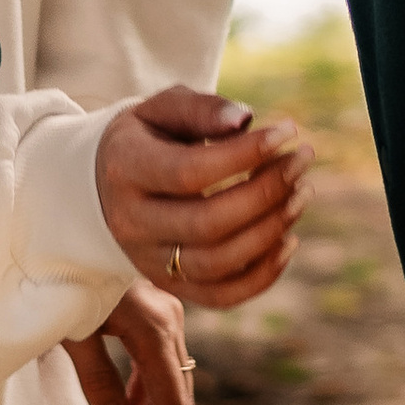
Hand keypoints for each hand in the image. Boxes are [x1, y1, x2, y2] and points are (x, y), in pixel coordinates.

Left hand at [61, 281, 193, 404]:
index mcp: (155, 329)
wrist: (63, 222)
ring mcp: (167, 315)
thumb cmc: (60, 274)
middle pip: (174, 402)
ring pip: (166, 387)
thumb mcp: (71, 332)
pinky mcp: (155, 312)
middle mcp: (171, 322)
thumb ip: (97, 382)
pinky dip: (141, 400)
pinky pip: (158, 368)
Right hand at [95, 84, 311, 308]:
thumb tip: (245, 121)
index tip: (289, 131)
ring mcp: (149, 261)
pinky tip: (289, 239)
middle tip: (302, 161)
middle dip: (267, 193)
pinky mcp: (170, 285)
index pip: (190, 172)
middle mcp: (132, 223)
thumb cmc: (146, 136)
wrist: (102, 184)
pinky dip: (262, 275)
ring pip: (217, 264)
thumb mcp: (163, 108)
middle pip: (207, 223)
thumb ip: (202, 109)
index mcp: (126, 170)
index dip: (245, 154)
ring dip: (271, 231)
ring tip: (302, 193)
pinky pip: (221, 295)